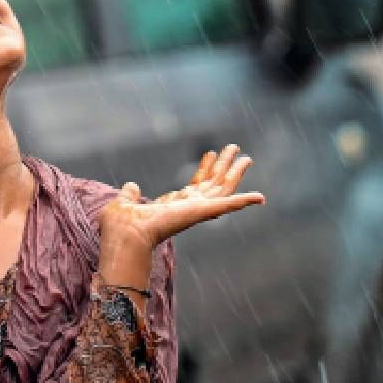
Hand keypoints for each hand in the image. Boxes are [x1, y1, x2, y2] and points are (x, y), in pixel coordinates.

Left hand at [100, 144, 265, 252]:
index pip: (195, 186)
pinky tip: (260, 198)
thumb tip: (131, 187)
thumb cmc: (122, 226)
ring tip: (245, 156)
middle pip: (214, 185)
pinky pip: (228, 205)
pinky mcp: (202, 212)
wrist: (126, 235)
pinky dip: (245, 201)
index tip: (209, 153)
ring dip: (236, 173)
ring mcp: (198, 211)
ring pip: (223, 189)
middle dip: (224, 166)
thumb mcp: (126, 203)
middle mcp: (189, 209)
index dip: (204, 169)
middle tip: (234, 147)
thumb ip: (130, 195)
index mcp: (175, 206)